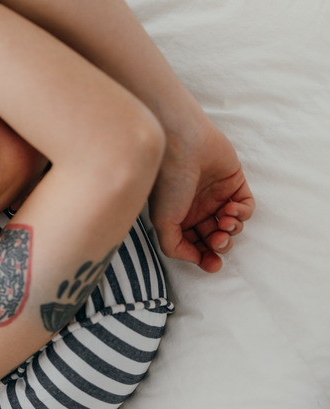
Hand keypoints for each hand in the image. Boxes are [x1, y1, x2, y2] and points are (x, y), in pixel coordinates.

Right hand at [149, 121, 254, 272]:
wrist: (181, 144)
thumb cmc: (167, 181)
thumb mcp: (162, 221)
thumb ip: (174, 246)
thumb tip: (193, 259)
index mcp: (177, 217)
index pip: (194, 245)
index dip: (204, 257)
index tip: (212, 264)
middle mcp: (196, 208)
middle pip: (215, 237)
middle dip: (219, 245)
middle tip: (218, 241)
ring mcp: (215, 195)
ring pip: (232, 224)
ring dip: (232, 230)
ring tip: (225, 224)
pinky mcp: (234, 183)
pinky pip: (246, 206)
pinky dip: (243, 213)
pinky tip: (231, 209)